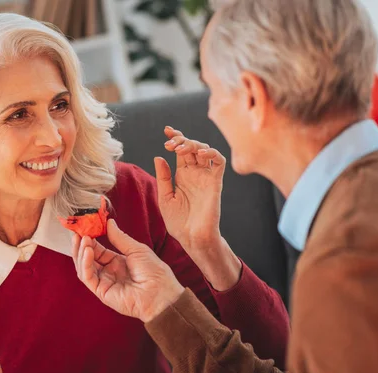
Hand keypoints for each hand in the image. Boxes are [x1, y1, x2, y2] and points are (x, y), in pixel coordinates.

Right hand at [72, 219, 184, 322]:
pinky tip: (87, 251)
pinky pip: (88, 277)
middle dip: (81, 244)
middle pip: (88, 258)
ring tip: (82, 239)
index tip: (84, 226)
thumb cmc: (154, 272)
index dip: (90, 239)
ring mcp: (104, 282)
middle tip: (77, 231)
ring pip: (84, 267)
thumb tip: (109, 222)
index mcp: (117, 262)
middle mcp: (109, 272)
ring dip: (81, 252)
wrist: (161, 294)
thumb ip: (120, 238)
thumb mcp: (136, 250)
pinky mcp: (101, 292)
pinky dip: (85, 264)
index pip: (98, 250)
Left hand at [156, 126, 226, 248]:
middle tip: (170, 143)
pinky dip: (212, 153)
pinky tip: (200, 154)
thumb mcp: (165, 198)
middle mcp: (195, 173)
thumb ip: (163, 178)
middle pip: (192, 147)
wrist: (192, 238)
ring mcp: (206, 177)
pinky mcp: (215, 183)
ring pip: (205, 150)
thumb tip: (159, 156)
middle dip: (181, 140)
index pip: (180, 150)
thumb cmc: (178, 222)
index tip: (166, 130)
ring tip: (180, 149)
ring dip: (193, 145)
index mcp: (182, 175)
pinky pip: (218, 162)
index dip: (175, 137)